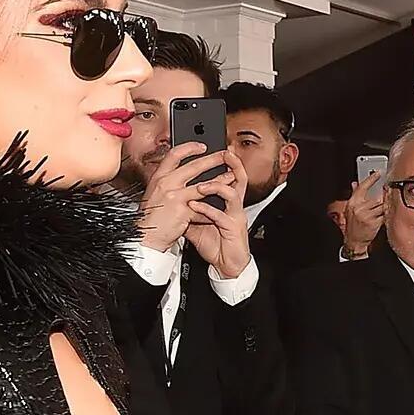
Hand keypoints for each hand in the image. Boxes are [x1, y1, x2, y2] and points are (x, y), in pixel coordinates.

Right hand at [137, 142, 215, 251]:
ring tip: (230, 177)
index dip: (189, 147)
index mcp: (159, 177)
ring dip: (219, 181)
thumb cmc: (151, 216)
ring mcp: (174, 197)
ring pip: (203, 185)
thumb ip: (168, 181)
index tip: (202, 146)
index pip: (174, 154)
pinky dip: (212, 208)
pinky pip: (202, 207)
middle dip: (213, 160)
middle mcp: (165, 183)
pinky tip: (221, 206)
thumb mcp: (155, 192)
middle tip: (225, 156)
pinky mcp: (182, 211)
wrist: (146, 236)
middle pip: (193, 166)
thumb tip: (183, 170)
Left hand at [184, 150, 252, 277]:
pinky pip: (221, 216)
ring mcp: (235, 216)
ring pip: (232, 194)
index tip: (217, 149)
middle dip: (233, 164)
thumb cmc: (216, 244)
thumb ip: (189, 209)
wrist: (226, 265)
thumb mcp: (198, 223)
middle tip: (224, 153)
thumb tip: (174, 200)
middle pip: (239, 179)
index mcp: (226, 202)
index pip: (229, 176)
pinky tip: (196, 206)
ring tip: (201, 185)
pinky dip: (208, 210)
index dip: (227, 162)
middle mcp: (234, 206)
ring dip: (215, 187)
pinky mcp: (233, 228)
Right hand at [341, 170, 386, 258]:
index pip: (363, 186)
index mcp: (353, 202)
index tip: (379, 173)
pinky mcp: (374, 223)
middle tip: (388, 192)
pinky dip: (386, 213)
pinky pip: (384, 214)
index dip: (371, 178)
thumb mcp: (351, 209)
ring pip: (382, 205)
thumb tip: (355, 183)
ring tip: (385, 205)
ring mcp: (367, 216)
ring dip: (385, 205)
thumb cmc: (353, 225)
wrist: (354, 240)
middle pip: (376, 197)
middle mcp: (359, 208)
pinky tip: (385, 213)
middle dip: (383, 195)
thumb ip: (354, 195)